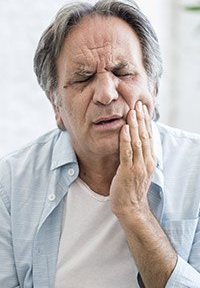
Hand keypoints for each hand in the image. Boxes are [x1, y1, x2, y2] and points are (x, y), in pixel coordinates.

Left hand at [110, 101, 155, 217]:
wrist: (131, 207)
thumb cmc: (133, 188)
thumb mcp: (140, 170)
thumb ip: (140, 156)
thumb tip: (137, 142)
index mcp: (150, 160)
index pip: (149, 136)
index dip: (146, 122)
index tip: (143, 109)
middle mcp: (146, 161)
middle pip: (145, 136)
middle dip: (141, 119)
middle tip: (138, 104)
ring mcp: (138, 166)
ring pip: (137, 141)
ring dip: (134, 125)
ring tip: (132, 111)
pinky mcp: (127, 171)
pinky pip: (127, 152)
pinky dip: (125, 139)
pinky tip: (124, 128)